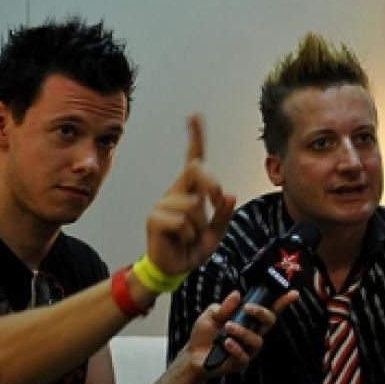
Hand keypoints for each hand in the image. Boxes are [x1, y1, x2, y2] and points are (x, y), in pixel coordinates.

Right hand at [145, 114, 235, 275]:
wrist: (175, 268)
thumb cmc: (194, 246)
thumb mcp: (217, 232)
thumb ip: (224, 214)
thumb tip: (229, 194)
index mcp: (192, 189)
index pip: (194, 159)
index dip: (195, 137)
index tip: (194, 115)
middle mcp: (177, 191)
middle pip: (196, 170)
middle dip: (212, 184)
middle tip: (217, 201)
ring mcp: (164, 203)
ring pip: (193, 205)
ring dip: (200, 225)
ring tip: (192, 235)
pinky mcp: (155, 218)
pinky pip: (181, 222)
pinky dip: (188, 235)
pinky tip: (180, 239)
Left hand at [184, 290, 298, 377]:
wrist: (192, 356)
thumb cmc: (205, 334)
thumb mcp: (212, 315)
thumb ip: (225, 306)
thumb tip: (237, 294)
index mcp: (249, 321)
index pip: (269, 310)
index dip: (282, 302)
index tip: (293, 293)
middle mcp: (253, 334)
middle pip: (270, 322)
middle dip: (261, 313)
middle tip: (247, 308)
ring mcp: (249, 350)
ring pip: (258, 340)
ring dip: (243, 332)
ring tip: (228, 327)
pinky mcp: (240, 363)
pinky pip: (245, 356)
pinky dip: (235, 348)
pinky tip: (226, 343)